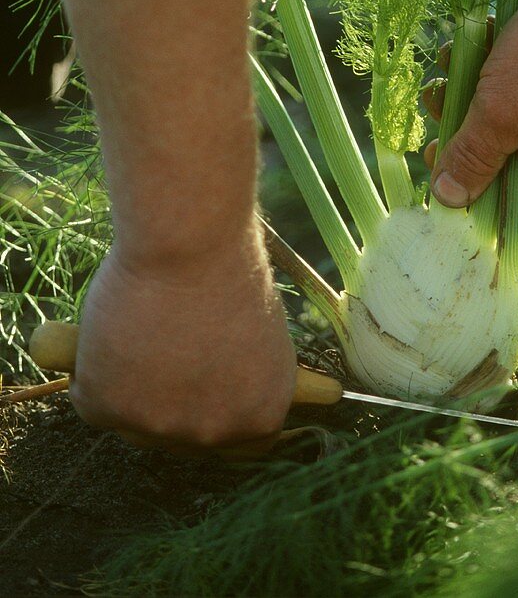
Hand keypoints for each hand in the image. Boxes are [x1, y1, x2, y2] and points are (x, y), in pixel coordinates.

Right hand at [68, 233, 296, 453]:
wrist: (189, 243)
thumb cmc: (229, 267)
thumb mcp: (259, 333)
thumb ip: (239, 374)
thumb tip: (216, 384)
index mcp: (262, 415)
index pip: (234, 441)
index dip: (212, 409)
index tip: (197, 382)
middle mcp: (214, 434)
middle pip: (180, 439)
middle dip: (169, 401)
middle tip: (161, 350)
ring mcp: (160, 428)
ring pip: (132, 421)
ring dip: (130, 384)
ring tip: (139, 326)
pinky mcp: (109, 410)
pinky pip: (90, 399)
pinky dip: (91, 367)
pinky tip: (110, 328)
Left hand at [426, 0, 517, 215]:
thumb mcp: (500, 116)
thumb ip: (472, 159)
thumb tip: (447, 201)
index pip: (503, 202)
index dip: (465, 188)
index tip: (431, 157)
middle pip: (497, 151)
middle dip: (459, 125)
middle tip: (434, 97)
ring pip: (501, 108)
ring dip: (468, 87)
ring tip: (447, 63)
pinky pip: (516, 76)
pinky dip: (490, 61)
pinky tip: (474, 36)